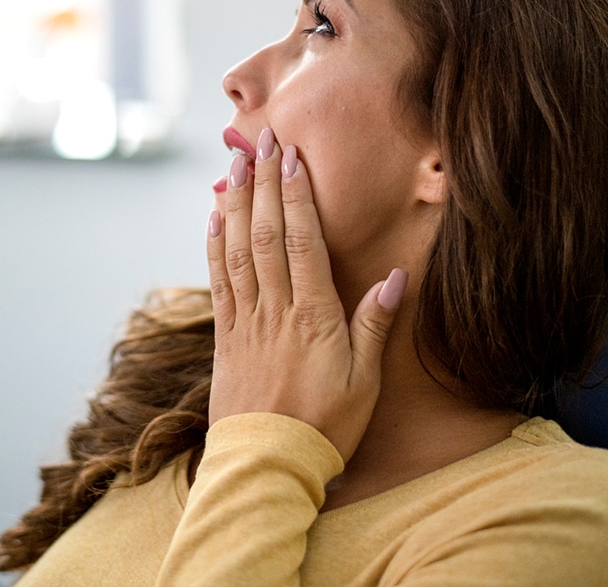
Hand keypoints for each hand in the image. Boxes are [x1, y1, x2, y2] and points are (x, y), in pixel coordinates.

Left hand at [206, 129, 407, 460]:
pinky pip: (218, 281)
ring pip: (236, 250)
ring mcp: (244, 322)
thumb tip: (394, 276)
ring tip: (235, 166)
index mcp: (313, 316)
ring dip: (235, 204)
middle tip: (260, 141)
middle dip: (262, 183)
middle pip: (264, 234)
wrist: (267, 466)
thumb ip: (375, 325)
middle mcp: (274, 310)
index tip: (291, 157)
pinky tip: (213, 219)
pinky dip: (214, 245)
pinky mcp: (225, 338)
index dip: (294, 195)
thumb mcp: (366, 381)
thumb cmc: (325, 426)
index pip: (301, 241)